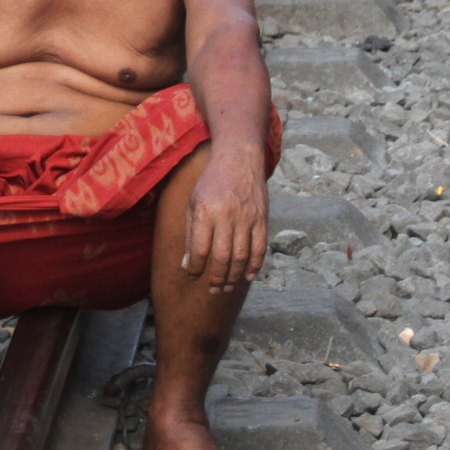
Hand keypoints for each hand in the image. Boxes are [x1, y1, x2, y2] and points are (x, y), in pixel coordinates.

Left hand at [180, 150, 266, 292]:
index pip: (200, 249)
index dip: (195, 268)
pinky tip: (248, 276)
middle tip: (213, 291)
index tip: (192, 275)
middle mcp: (227, 215)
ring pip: (241, 257)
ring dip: (234, 277)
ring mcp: (247, 217)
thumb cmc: (211, 182)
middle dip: (216, 279)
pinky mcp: (262, 218)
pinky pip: (260, 248)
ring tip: (226, 288)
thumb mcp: (193, 203)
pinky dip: (255, 266)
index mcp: (205, 211)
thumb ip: (191, 235)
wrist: (238, 158)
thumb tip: (187, 265)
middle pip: (222, 257)